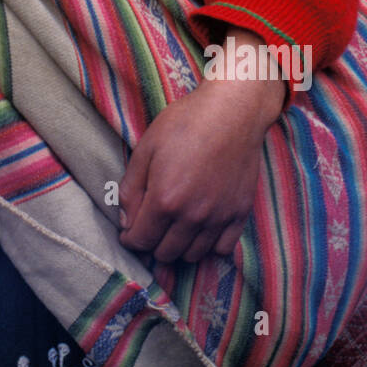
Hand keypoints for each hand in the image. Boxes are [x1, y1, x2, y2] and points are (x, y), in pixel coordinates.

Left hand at [118, 31, 284, 264]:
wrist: (231, 111)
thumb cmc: (185, 123)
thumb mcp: (146, 148)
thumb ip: (131, 188)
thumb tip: (125, 220)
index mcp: (165, 200)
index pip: (141, 240)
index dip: (130, 240)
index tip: (129, 234)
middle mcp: (192, 216)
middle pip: (166, 253)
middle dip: (152, 244)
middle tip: (151, 228)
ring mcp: (219, 217)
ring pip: (193, 255)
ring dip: (178, 247)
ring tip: (173, 229)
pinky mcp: (240, 213)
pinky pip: (222, 249)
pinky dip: (208, 246)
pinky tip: (200, 231)